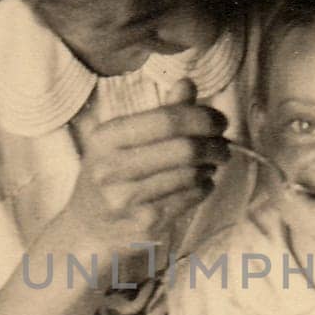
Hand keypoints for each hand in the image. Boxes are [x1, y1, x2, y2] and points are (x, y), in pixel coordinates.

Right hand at [61, 79, 228, 284]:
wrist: (90, 230)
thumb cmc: (112, 177)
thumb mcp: (122, 142)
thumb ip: (158, 114)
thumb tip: (187, 84)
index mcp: (105, 139)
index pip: (165, 119)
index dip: (201, 117)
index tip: (220, 120)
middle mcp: (111, 169)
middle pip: (184, 148)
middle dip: (214, 144)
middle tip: (224, 145)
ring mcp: (127, 199)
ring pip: (191, 174)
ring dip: (211, 166)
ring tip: (212, 163)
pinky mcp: (145, 223)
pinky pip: (190, 197)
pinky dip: (205, 186)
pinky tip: (202, 182)